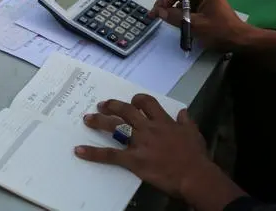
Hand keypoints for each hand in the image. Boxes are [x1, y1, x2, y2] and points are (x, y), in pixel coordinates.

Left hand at [74, 94, 209, 197]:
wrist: (194, 175)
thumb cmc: (195, 156)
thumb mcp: (194, 134)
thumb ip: (186, 121)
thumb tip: (183, 112)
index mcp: (163, 121)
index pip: (147, 103)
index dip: (137, 100)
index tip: (131, 101)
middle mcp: (148, 128)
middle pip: (126, 111)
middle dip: (112, 106)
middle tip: (102, 105)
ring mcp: (139, 143)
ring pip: (115, 127)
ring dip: (99, 121)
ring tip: (88, 119)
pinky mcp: (133, 160)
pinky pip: (110, 155)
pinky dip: (93, 153)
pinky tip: (80, 151)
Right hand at [149, 0, 249, 51]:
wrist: (240, 40)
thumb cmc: (220, 32)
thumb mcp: (196, 26)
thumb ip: (177, 18)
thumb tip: (160, 12)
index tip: (162, 7)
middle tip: (159, 12)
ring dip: (174, 5)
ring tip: (165, 16)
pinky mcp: (206, 5)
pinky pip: (189, 3)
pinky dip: (181, 10)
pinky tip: (177, 20)